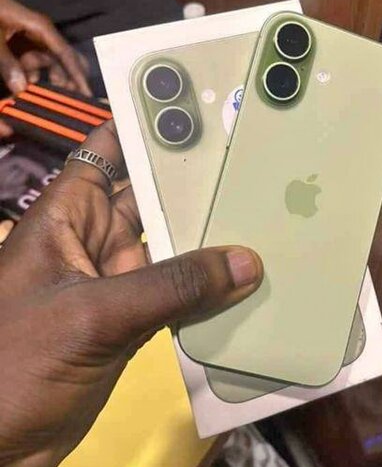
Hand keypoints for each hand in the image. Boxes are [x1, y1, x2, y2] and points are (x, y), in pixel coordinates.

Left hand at [0, 0, 91, 135]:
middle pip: (66, 57)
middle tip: (68, 99)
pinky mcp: (26, 44)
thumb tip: (21, 88)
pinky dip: (33, 74)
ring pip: (51, 62)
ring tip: (38, 91)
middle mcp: (44, 33)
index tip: (86, 94)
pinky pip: (37, 62)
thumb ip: (6, 62)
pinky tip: (25, 82)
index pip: (65, 53)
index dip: (77, 74)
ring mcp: (36, 38)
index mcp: (40, 27)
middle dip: (68, 77)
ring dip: (46, 77)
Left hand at [0, 121, 262, 466]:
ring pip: (168, 251)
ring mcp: (109, 286)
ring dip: (208, 241)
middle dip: (196, 184)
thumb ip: (171, 287)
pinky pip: (173, 298)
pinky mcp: (125, 328)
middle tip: (263, 162)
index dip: (147, 125)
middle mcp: (90, 242)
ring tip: (271, 215)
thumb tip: (246, 262)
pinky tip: (250, 283)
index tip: (207, 103)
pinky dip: (206, 293)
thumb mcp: (93, 315)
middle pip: (148, 199)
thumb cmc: (17, 362)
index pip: (107, 152)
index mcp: (65, 217)